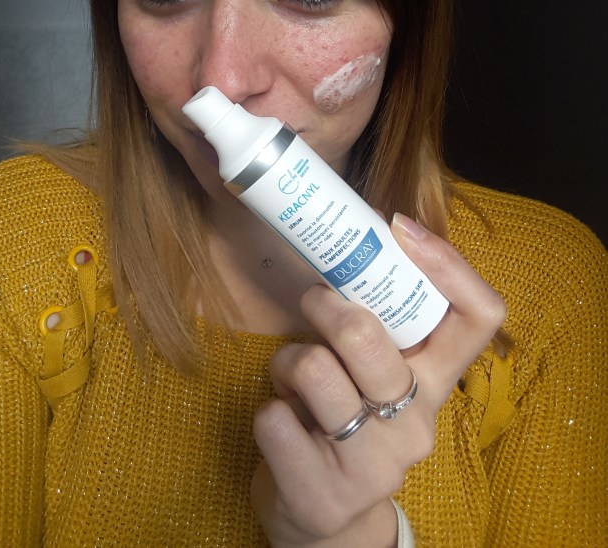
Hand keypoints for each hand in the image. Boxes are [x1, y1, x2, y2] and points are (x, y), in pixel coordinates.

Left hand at [251, 212, 505, 546]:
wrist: (328, 518)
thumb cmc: (349, 418)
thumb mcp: (375, 373)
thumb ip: (380, 320)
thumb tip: (359, 231)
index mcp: (436, 383)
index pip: (480, 315)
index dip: (448, 263)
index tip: (398, 228)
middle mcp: (416, 425)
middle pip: (367, 335)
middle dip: (323, 304)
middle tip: (312, 301)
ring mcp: (374, 467)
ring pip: (312, 368)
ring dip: (288, 361)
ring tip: (294, 379)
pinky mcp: (323, 495)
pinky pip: (273, 418)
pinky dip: (267, 408)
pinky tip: (285, 425)